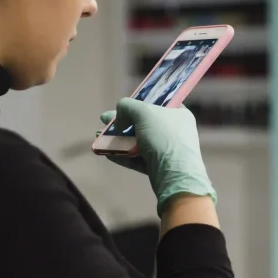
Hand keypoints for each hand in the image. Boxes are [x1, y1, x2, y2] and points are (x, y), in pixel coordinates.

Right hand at [98, 99, 215, 215]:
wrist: (175, 176)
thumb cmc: (164, 137)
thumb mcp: (143, 112)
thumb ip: (127, 106)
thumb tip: (119, 118)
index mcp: (178, 114)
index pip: (158, 103)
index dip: (140, 102)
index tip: (124, 105)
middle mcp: (174, 131)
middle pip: (144, 123)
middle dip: (121, 121)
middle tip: (103, 119)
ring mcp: (167, 151)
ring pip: (138, 142)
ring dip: (118, 138)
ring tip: (98, 136)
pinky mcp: (158, 168)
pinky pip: (137, 158)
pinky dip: (122, 154)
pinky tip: (105, 152)